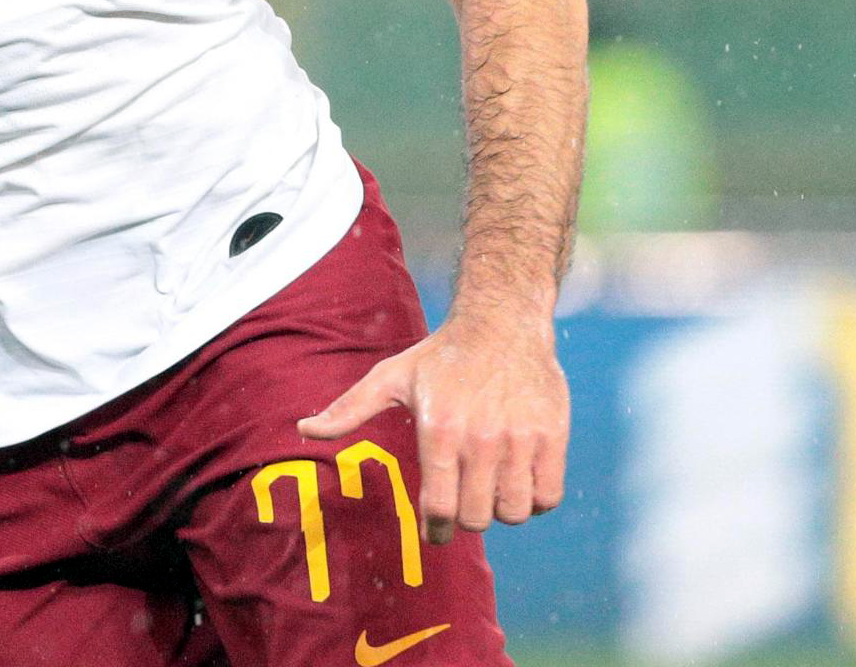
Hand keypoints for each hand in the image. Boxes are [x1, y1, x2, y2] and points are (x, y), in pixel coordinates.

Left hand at [297, 309, 567, 543]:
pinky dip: (535, 501)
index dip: (434, 531)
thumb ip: (348, 409)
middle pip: (475, 518)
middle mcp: (481, 440)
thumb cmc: (441, 356)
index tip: (434, 532)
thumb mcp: (390, 377)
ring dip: (500, 512)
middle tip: (461, 504)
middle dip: (464, 519)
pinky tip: (519, 484)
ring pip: (513, 512)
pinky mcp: (552, 438)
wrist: (502, 322)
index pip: (438, 509)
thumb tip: (303, 429)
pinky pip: (548, 497)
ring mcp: (520, 440)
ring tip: (490, 492)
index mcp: (439, 430)